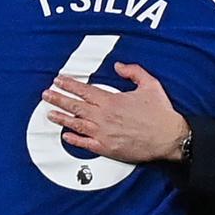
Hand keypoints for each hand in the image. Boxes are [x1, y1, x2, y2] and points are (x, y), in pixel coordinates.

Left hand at [41, 62, 188, 162]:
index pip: (84, 90)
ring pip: (76, 124)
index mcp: (111, 101)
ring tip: (49, 113)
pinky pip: (85, 144)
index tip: (58, 80)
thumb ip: (133, 72)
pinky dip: (73, 139)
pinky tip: (65, 136)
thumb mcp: (150, 84)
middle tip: (46, 95)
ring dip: (61, 118)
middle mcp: (103, 117)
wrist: (168, 138)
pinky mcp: (107, 148)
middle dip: (58, 99)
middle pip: (75, 106)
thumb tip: (118, 66)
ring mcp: (103, 133)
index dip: (69, 85)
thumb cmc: (160, 113)